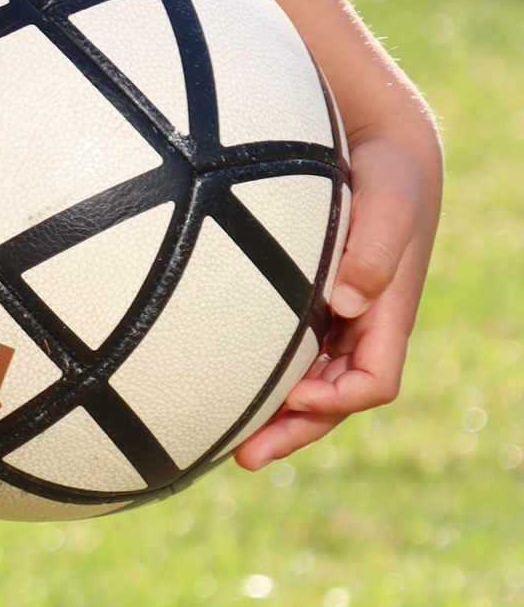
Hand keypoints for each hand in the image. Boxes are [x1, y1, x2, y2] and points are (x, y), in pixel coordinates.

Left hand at [234, 118, 440, 469]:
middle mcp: (360, 326)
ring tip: (225, 443)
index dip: (338, 399)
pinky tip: (217, 384)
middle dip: (295, 430)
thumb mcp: (389, 200)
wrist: (377, 149)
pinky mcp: (305, 303)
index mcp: (387, 315)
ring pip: (307, 383)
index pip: (373, 381)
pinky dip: (260, 376)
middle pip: (334, 399)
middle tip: (247, 456)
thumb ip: (376, 248)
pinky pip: (285, 352)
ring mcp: (333, 319)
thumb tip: (346, 301)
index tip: (297, 397)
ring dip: (274, 415)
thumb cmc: (386, 174)